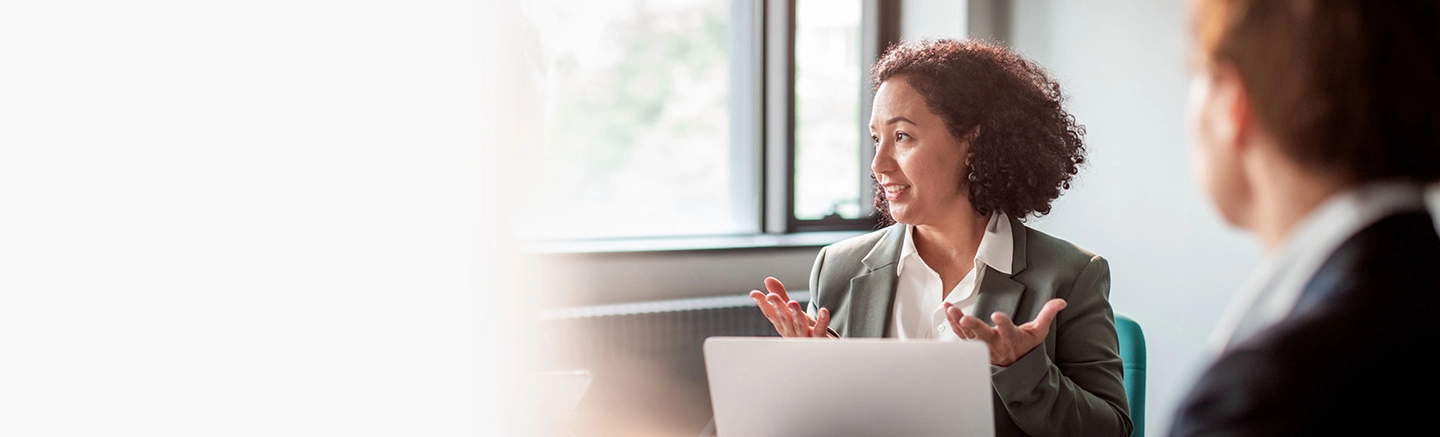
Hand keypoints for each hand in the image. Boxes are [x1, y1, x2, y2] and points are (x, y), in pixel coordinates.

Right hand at [749, 277, 832, 337]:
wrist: (819, 350)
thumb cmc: (802, 329)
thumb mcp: (790, 311)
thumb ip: (780, 295)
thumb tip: (767, 279)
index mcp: (782, 324)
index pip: (770, 313)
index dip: (762, 303)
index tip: (754, 293)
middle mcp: (791, 330)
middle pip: (784, 318)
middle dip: (777, 307)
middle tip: (771, 296)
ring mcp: (805, 335)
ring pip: (799, 324)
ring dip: (795, 314)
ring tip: (793, 303)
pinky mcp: (819, 338)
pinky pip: (820, 330)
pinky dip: (822, 321)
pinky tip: (824, 311)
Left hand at [944, 299, 1065, 366]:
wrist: (1013, 366)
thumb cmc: (1025, 346)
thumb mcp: (1038, 332)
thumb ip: (1047, 315)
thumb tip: (1061, 302)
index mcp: (1011, 339)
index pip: (1008, 331)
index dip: (1003, 324)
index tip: (997, 315)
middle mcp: (995, 343)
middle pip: (983, 336)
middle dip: (974, 327)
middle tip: (965, 319)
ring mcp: (982, 345)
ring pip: (968, 335)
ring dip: (958, 322)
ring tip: (951, 309)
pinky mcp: (973, 345)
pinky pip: (960, 335)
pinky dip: (953, 323)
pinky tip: (948, 311)